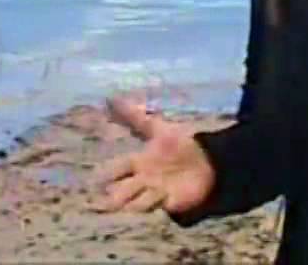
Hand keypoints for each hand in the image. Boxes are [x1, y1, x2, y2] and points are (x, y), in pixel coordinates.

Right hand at [91, 96, 216, 213]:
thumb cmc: (180, 144)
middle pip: (121, 192)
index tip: (100, 177)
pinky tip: (162, 198)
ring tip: (142, 194)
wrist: (207, 159)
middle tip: (114, 196)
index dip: (108, 174)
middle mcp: (142, 180)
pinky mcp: (169, 204)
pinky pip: (157, 209)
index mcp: (138, 163)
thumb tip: (110, 97)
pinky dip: (156, 205)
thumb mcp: (158, 128)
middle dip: (117, 195)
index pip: (116, 170)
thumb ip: (136, 116)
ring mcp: (154, 194)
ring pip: (135, 204)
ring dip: (137, 201)